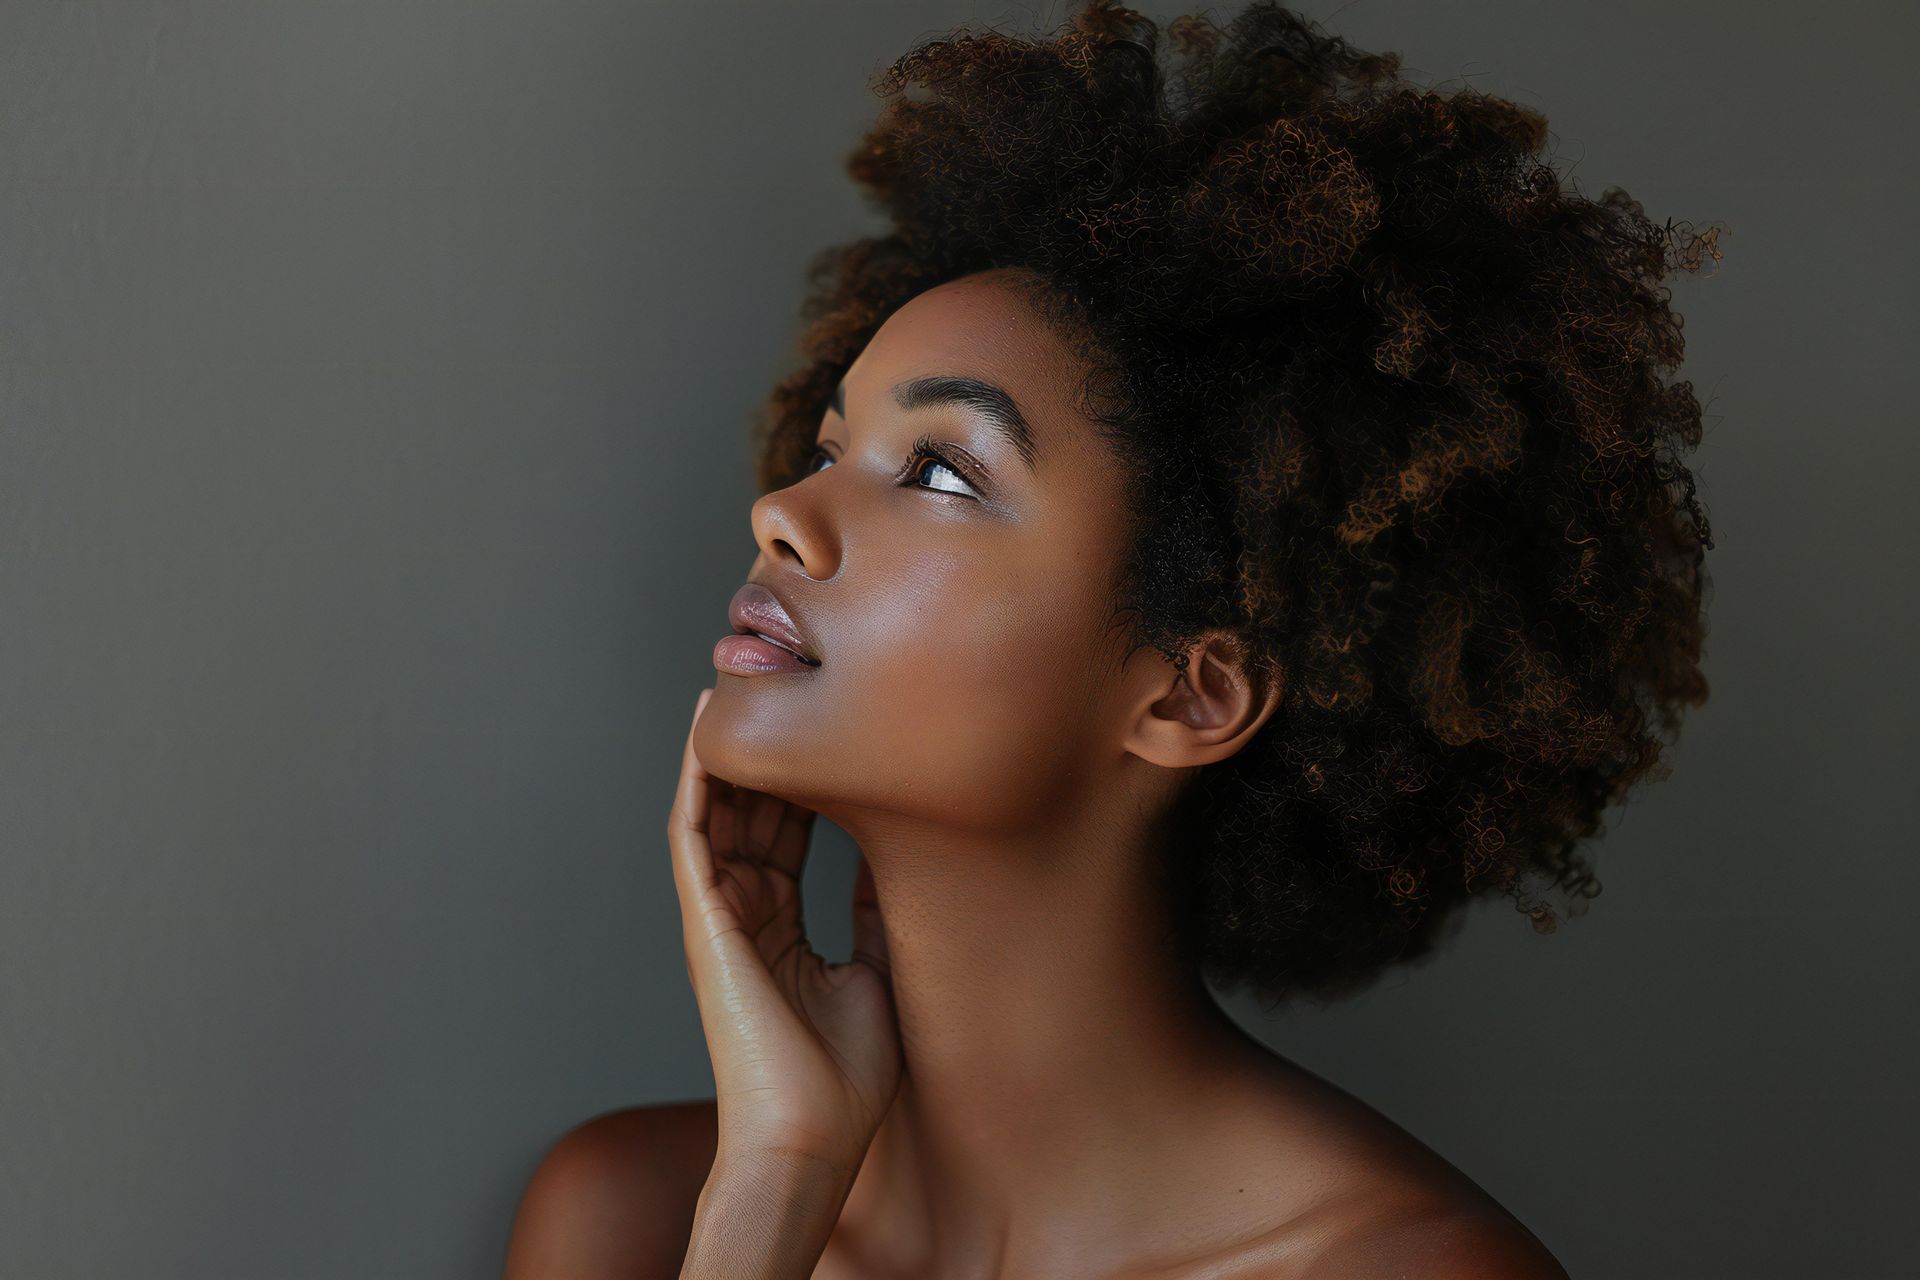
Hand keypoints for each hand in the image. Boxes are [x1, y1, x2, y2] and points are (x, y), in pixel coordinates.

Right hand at [667, 688, 901, 1172]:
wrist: (809, 1141)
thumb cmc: (843, 1082)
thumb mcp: (878, 973)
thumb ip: (874, 911)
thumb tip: (896, 854)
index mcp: (780, 930)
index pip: (787, 833)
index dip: (803, 778)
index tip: (830, 726)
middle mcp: (744, 914)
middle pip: (753, 809)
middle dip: (769, 748)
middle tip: (788, 682)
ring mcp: (719, 915)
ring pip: (719, 807)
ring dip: (731, 744)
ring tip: (748, 678)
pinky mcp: (704, 919)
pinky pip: (693, 832)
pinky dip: (697, 775)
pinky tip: (708, 724)